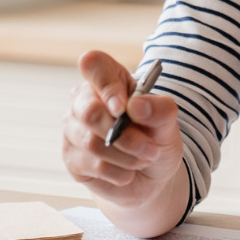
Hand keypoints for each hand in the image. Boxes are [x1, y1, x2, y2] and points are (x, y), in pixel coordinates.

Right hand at [62, 50, 183, 209]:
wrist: (152, 175)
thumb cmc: (156, 138)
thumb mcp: (168, 122)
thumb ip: (159, 109)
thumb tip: (136, 105)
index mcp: (109, 79)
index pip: (93, 64)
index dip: (107, 85)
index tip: (123, 107)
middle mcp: (84, 100)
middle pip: (89, 111)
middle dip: (126, 136)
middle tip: (150, 148)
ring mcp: (73, 129)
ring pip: (91, 142)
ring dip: (127, 156)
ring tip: (144, 158)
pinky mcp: (71, 158)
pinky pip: (93, 165)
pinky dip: (120, 172)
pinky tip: (128, 171)